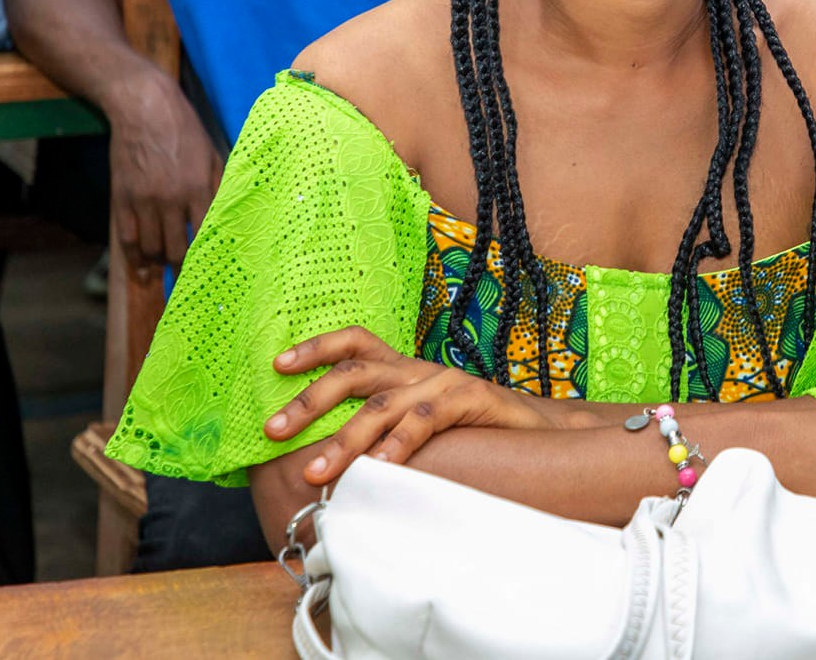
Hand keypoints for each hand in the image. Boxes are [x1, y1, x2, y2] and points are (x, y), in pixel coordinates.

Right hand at [106, 70, 222, 274]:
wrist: (143, 108)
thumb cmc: (184, 129)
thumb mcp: (212, 154)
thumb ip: (220, 185)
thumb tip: (232, 213)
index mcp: (197, 187)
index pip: (206, 234)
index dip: (210, 256)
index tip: (215, 272)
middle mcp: (170, 199)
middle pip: (177, 248)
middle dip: (184, 269)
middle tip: (190, 284)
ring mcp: (143, 200)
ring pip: (152, 247)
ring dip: (159, 266)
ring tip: (165, 277)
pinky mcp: (121, 198)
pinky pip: (127, 237)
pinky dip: (133, 257)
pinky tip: (139, 270)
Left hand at [265, 326, 560, 484]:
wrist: (543, 430)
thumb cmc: (474, 432)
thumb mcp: (422, 422)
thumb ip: (385, 428)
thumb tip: (325, 454)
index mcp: (404, 369)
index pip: (354, 343)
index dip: (315, 348)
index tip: (276, 364)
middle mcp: (418, 369)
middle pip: (355, 371)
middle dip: (309, 399)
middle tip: (272, 430)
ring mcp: (444, 382)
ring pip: (383, 403)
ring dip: (344, 439)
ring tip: (315, 472)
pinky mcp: (470, 400)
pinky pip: (426, 420)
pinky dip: (399, 444)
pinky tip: (380, 470)